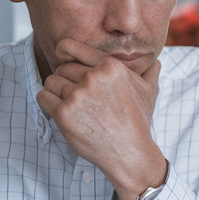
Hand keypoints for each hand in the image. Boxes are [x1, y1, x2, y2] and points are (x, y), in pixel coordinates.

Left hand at [36, 39, 167, 199]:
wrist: (130, 151)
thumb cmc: (138, 121)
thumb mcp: (149, 93)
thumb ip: (150, 73)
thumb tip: (155, 62)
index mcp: (111, 67)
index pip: (73, 48)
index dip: (64, 52)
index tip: (61, 56)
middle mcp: (93, 78)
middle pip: (62, 68)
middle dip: (65, 79)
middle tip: (76, 95)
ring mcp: (78, 95)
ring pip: (51, 82)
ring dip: (56, 91)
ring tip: (70, 104)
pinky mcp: (64, 113)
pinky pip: (43, 97)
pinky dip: (47, 102)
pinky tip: (60, 110)